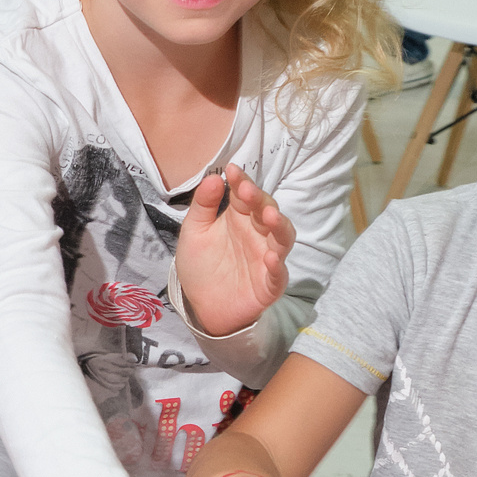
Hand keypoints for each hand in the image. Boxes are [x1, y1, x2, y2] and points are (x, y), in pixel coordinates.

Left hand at [176, 163, 293, 337]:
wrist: (200, 306)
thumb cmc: (201, 265)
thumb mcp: (194, 231)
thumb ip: (203, 205)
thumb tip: (213, 177)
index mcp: (240, 218)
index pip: (246, 195)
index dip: (241, 182)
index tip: (231, 170)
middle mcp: (258, 234)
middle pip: (267, 211)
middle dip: (260, 200)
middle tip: (247, 191)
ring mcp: (266, 258)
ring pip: (282, 238)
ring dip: (279, 226)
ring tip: (270, 216)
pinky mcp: (269, 284)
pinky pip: (278, 274)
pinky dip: (277, 266)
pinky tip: (270, 257)